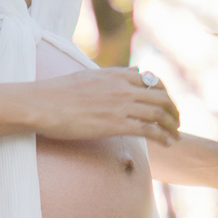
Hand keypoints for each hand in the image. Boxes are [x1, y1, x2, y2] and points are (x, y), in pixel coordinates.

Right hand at [26, 67, 180, 145]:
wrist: (41, 104)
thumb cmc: (56, 94)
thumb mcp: (86, 76)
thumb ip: (109, 76)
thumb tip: (129, 73)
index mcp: (113, 74)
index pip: (150, 79)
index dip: (163, 93)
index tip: (166, 105)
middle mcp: (121, 86)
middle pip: (160, 96)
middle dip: (173, 110)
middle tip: (176, 122)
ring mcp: (119, 104)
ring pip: (159, 113)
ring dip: (172, 125)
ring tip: (175, 136)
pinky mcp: (115, 123)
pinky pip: (149, 129)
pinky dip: (163, 136)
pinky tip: (166, 143)